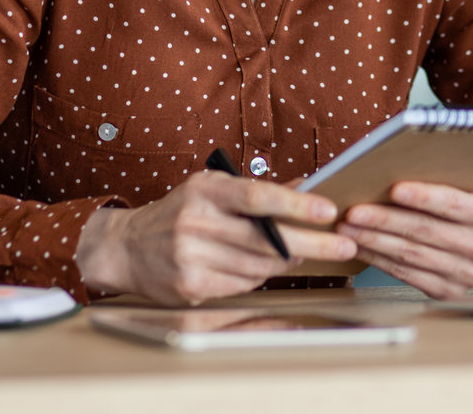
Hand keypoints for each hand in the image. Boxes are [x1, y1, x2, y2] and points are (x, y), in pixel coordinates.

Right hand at [75, 171, 358, 304]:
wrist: (127, 247)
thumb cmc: (181, 212)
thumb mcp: (213, 189)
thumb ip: (257, 190)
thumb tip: (309, 185)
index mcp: (206, 190)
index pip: (258, 196)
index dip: (296, 204)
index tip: (328, 210)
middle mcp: (196, 221)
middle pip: (267, 238)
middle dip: (313, 243)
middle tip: (345, 245)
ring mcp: (190, 256)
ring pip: (260, 265)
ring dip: (285, 261)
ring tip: (298, 253)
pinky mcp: (190, 286)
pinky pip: (243, 284)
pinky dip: (257, 277)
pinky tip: (257, 267)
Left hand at [336, 182, 472, 298]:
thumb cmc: (469, 207)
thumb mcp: (468, 189)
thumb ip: (443, 180)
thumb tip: (394, 166)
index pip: (454, 204)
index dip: (425, 197)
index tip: (394, 188)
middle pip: (426, 232)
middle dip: (385, 220)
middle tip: (354, 210)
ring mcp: (466, 274)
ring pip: (411, 255)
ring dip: (374, 241)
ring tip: (348, 228)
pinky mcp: (447, 291)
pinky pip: (406, 274)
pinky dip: (379, 259)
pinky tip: (360, 247)